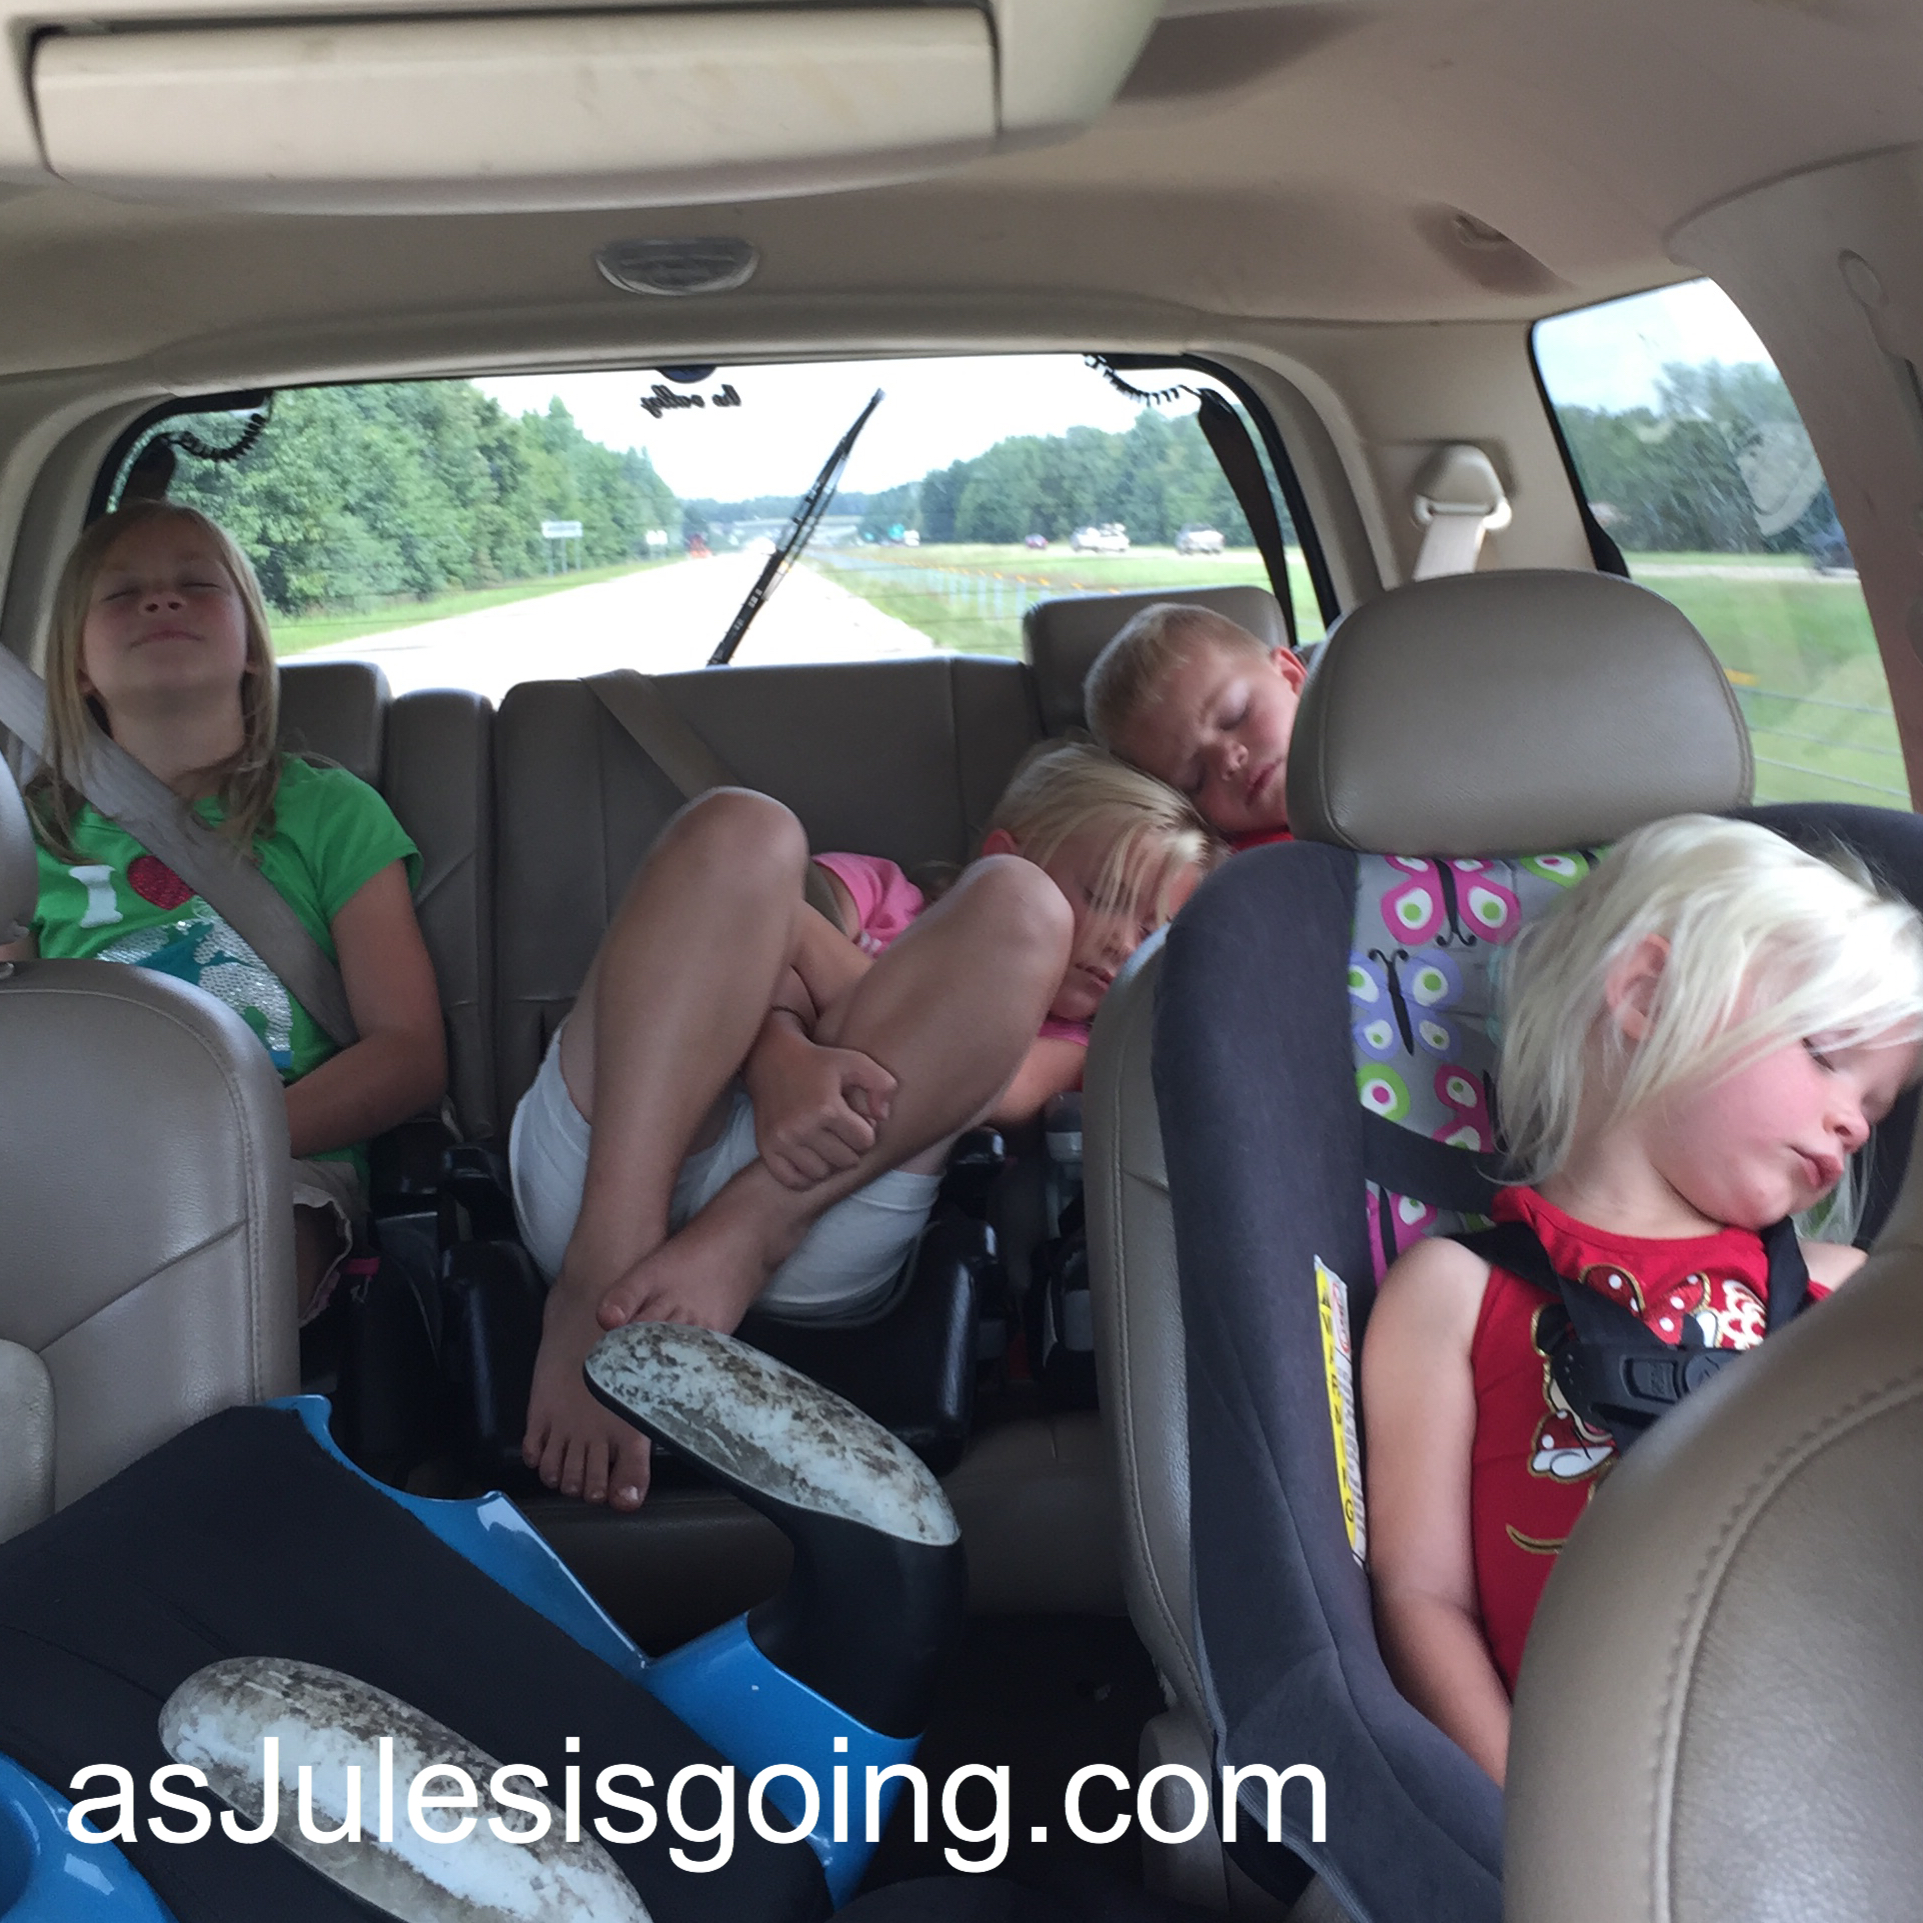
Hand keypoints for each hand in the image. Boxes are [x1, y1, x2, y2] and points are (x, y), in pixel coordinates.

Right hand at [745, 1020, 896, 1188]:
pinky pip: (793, 1180)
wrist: (772, 1058)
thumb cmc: (819, 1062)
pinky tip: (810, 1158)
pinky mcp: (766, 1147)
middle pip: (845, 1161)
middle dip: (850, 1147)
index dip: (866, 1131)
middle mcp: (802, 1127)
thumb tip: (882, 1117)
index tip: (856, 1120)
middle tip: (842, 1131)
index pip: (864, 1141)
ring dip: (829, 1162)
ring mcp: (782, 1140)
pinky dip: (805, 1176)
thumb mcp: (855, 1061)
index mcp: (827, 1107)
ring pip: (821, 1173)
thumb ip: (882, 1084)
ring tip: (826, 1143)